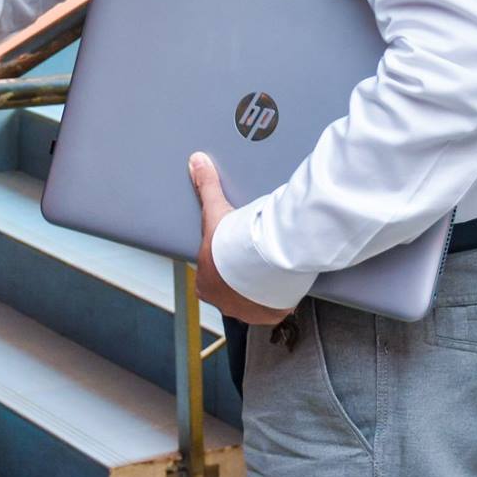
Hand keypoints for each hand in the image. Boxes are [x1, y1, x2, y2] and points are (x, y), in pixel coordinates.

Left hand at [188, 152, 291, 325]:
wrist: (260, 262)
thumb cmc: (231, 244)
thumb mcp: (215, 210)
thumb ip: (205, 186)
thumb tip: (195, 162)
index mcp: (205, 284)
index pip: (210, 276)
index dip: (222, 265)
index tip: (233, 255)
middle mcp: (223, 302)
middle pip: (232, 291)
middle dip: (240, 280)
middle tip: (252, 262)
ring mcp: (247, 311)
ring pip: (252, 301)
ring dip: (258, 290)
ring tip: (267, 274)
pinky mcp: (269, 314)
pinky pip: (273, 308)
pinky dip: (277, 299)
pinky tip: (281, 286)